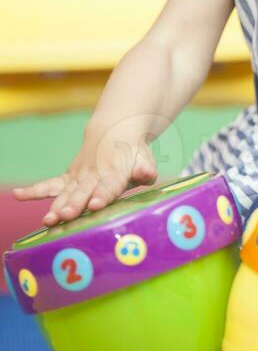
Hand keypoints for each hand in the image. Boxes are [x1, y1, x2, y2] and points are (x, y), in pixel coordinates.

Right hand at [12, 116, 157, 226]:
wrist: (114, 130)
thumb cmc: (133, 152)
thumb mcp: (144, 158)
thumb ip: (145, 169)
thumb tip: (147, 174)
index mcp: (115, 171)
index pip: (110, 185)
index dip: (103, 194)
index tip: (95, 205)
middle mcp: (94, 174)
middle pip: (83, 192)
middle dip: (75, 205)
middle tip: (65, 216)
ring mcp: (78, 177)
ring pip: (65, 193)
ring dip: (56, 205)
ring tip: (48, 220)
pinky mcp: (68, 179)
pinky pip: (49, 185)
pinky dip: (34, 190)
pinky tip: (18, 195)